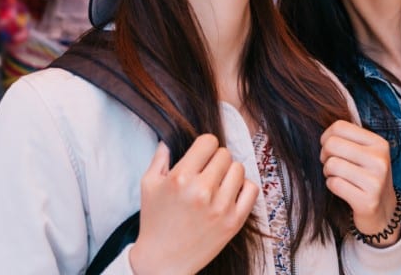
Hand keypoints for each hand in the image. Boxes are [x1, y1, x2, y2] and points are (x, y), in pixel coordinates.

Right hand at [130, 136, 257, 274]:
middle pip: (225, 154)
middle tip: (206, 174)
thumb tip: (170, 139)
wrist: (163, 261)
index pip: (208, 142)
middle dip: (215, 161)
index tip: (201, 157)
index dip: (204, 147)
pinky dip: (244, 188)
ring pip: (239, 169)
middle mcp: (202, 190)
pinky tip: (230, 195)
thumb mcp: (148, 185)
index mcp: (181, 178)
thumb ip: (159, 158)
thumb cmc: (155, 221)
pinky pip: (252, 189)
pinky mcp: (233, 222)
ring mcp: (220, 207)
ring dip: (229, 174)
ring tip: (217, 185)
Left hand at [320, 121, 399, 245]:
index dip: (326, 136)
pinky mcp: (367, 200)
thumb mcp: (367, 153)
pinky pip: (334, 184)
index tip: (330, 148)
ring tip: (337, 176)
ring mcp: (375, 181)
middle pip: (332, 144)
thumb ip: (349, 140)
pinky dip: (331, 185)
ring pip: (331, 164)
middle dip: (324, 155)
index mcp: (379, 143)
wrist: (384, 210)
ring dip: (327, 172)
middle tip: (330, 164)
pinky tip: (342, 188)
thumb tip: (325, 134)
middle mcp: (379, 160)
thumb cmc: (368, 177)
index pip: (340, 127)